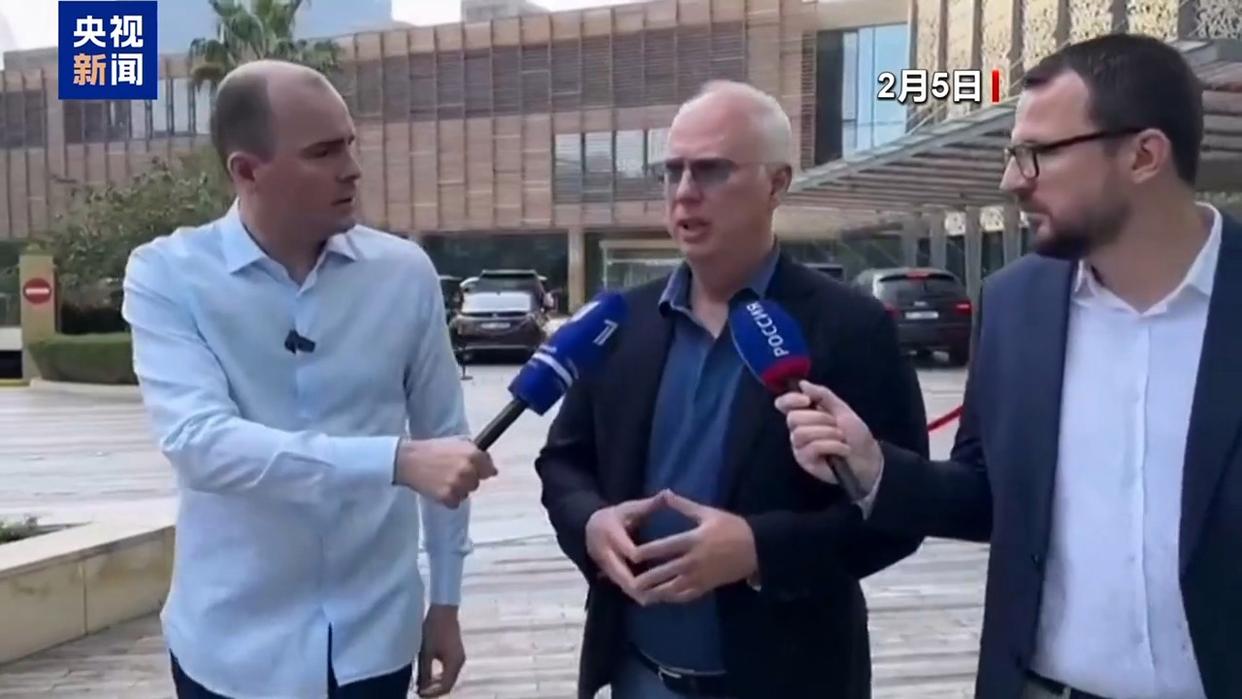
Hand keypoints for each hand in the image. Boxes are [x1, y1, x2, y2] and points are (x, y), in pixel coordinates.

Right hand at [395, 437, 496, 507]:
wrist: (408, 460)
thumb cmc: (432, 449)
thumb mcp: (456, 442)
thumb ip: (474, 452)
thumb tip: (491, 467)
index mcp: (472, 454)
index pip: (489, 468)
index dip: (483, 470)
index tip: (478, 472)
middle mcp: (467, 469)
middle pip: (476, 483)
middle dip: (467, 479)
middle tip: (452, 473)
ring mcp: (457, 484)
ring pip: (466, 493)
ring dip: (458, 489)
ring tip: (443, 480)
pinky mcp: (447, 496)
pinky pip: (455, 503)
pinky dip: (448, 499)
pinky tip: (439, 488)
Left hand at [416, 605, 464, 696]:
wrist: (443, 610)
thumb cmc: (433, 629)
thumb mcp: (426, 652)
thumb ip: (425, 672)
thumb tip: (421, 688)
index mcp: (454, 662)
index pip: (445, 686)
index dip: (432, 693)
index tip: (419, 694)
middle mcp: (460, 662)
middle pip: (448, 684)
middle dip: (434, 690)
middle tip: (419, 692)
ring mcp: (459, 657)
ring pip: (449, 678)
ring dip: (436, 684)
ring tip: (422, 685)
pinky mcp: (456, 653)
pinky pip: (449, 670)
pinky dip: (439, 676)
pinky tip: (428, 675)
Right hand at [585, 492, 667, 602]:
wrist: (588, 526)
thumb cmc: (616, 516)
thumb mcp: (630, 507)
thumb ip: (649, 504)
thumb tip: (668, 492)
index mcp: (611, 532)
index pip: (626, 548)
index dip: (640, 557)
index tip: (659, 562)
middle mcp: (604, 550)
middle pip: (621, 572)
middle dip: (638, 583)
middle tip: (659, 591)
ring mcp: (602, 564)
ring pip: (619, 582)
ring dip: (636, 591)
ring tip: (656, 599)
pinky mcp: (605, 573)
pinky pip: (619, 585)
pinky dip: (633, 592)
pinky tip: (649, 599)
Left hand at [632, 491, 757, 604]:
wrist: (756, 548)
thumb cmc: (731, 527)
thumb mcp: (708, 512)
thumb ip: (684, 505)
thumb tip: (665, 492)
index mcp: (693, 540)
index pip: (665, 548)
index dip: (647, 553)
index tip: (631, 555)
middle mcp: (694, 561)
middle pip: (665, 572)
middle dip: (646, 578)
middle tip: (629, 581)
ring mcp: (701, 576)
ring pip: (674, 588)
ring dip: (656, 592)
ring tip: (639, 595)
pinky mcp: (707, 586)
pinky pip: (686, 595)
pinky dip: (672, 598)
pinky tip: (661, 598)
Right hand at [774, 380, 882, 493]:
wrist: (868, 458)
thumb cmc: (855, 434)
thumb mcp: (841, 409)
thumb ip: (822, 395)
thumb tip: (802, 384)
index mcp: (804, 413)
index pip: (783, 404)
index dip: (790, 399)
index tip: (806, 400)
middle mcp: (797, 429)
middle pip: (793, 418)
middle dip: (820, 418)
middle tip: (837, 424)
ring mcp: (799, 446)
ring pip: (802, 433)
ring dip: (828, 433)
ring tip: (842, 437)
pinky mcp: (805, 461)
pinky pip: (812, 448)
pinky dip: (833, 446)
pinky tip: (844, 449)